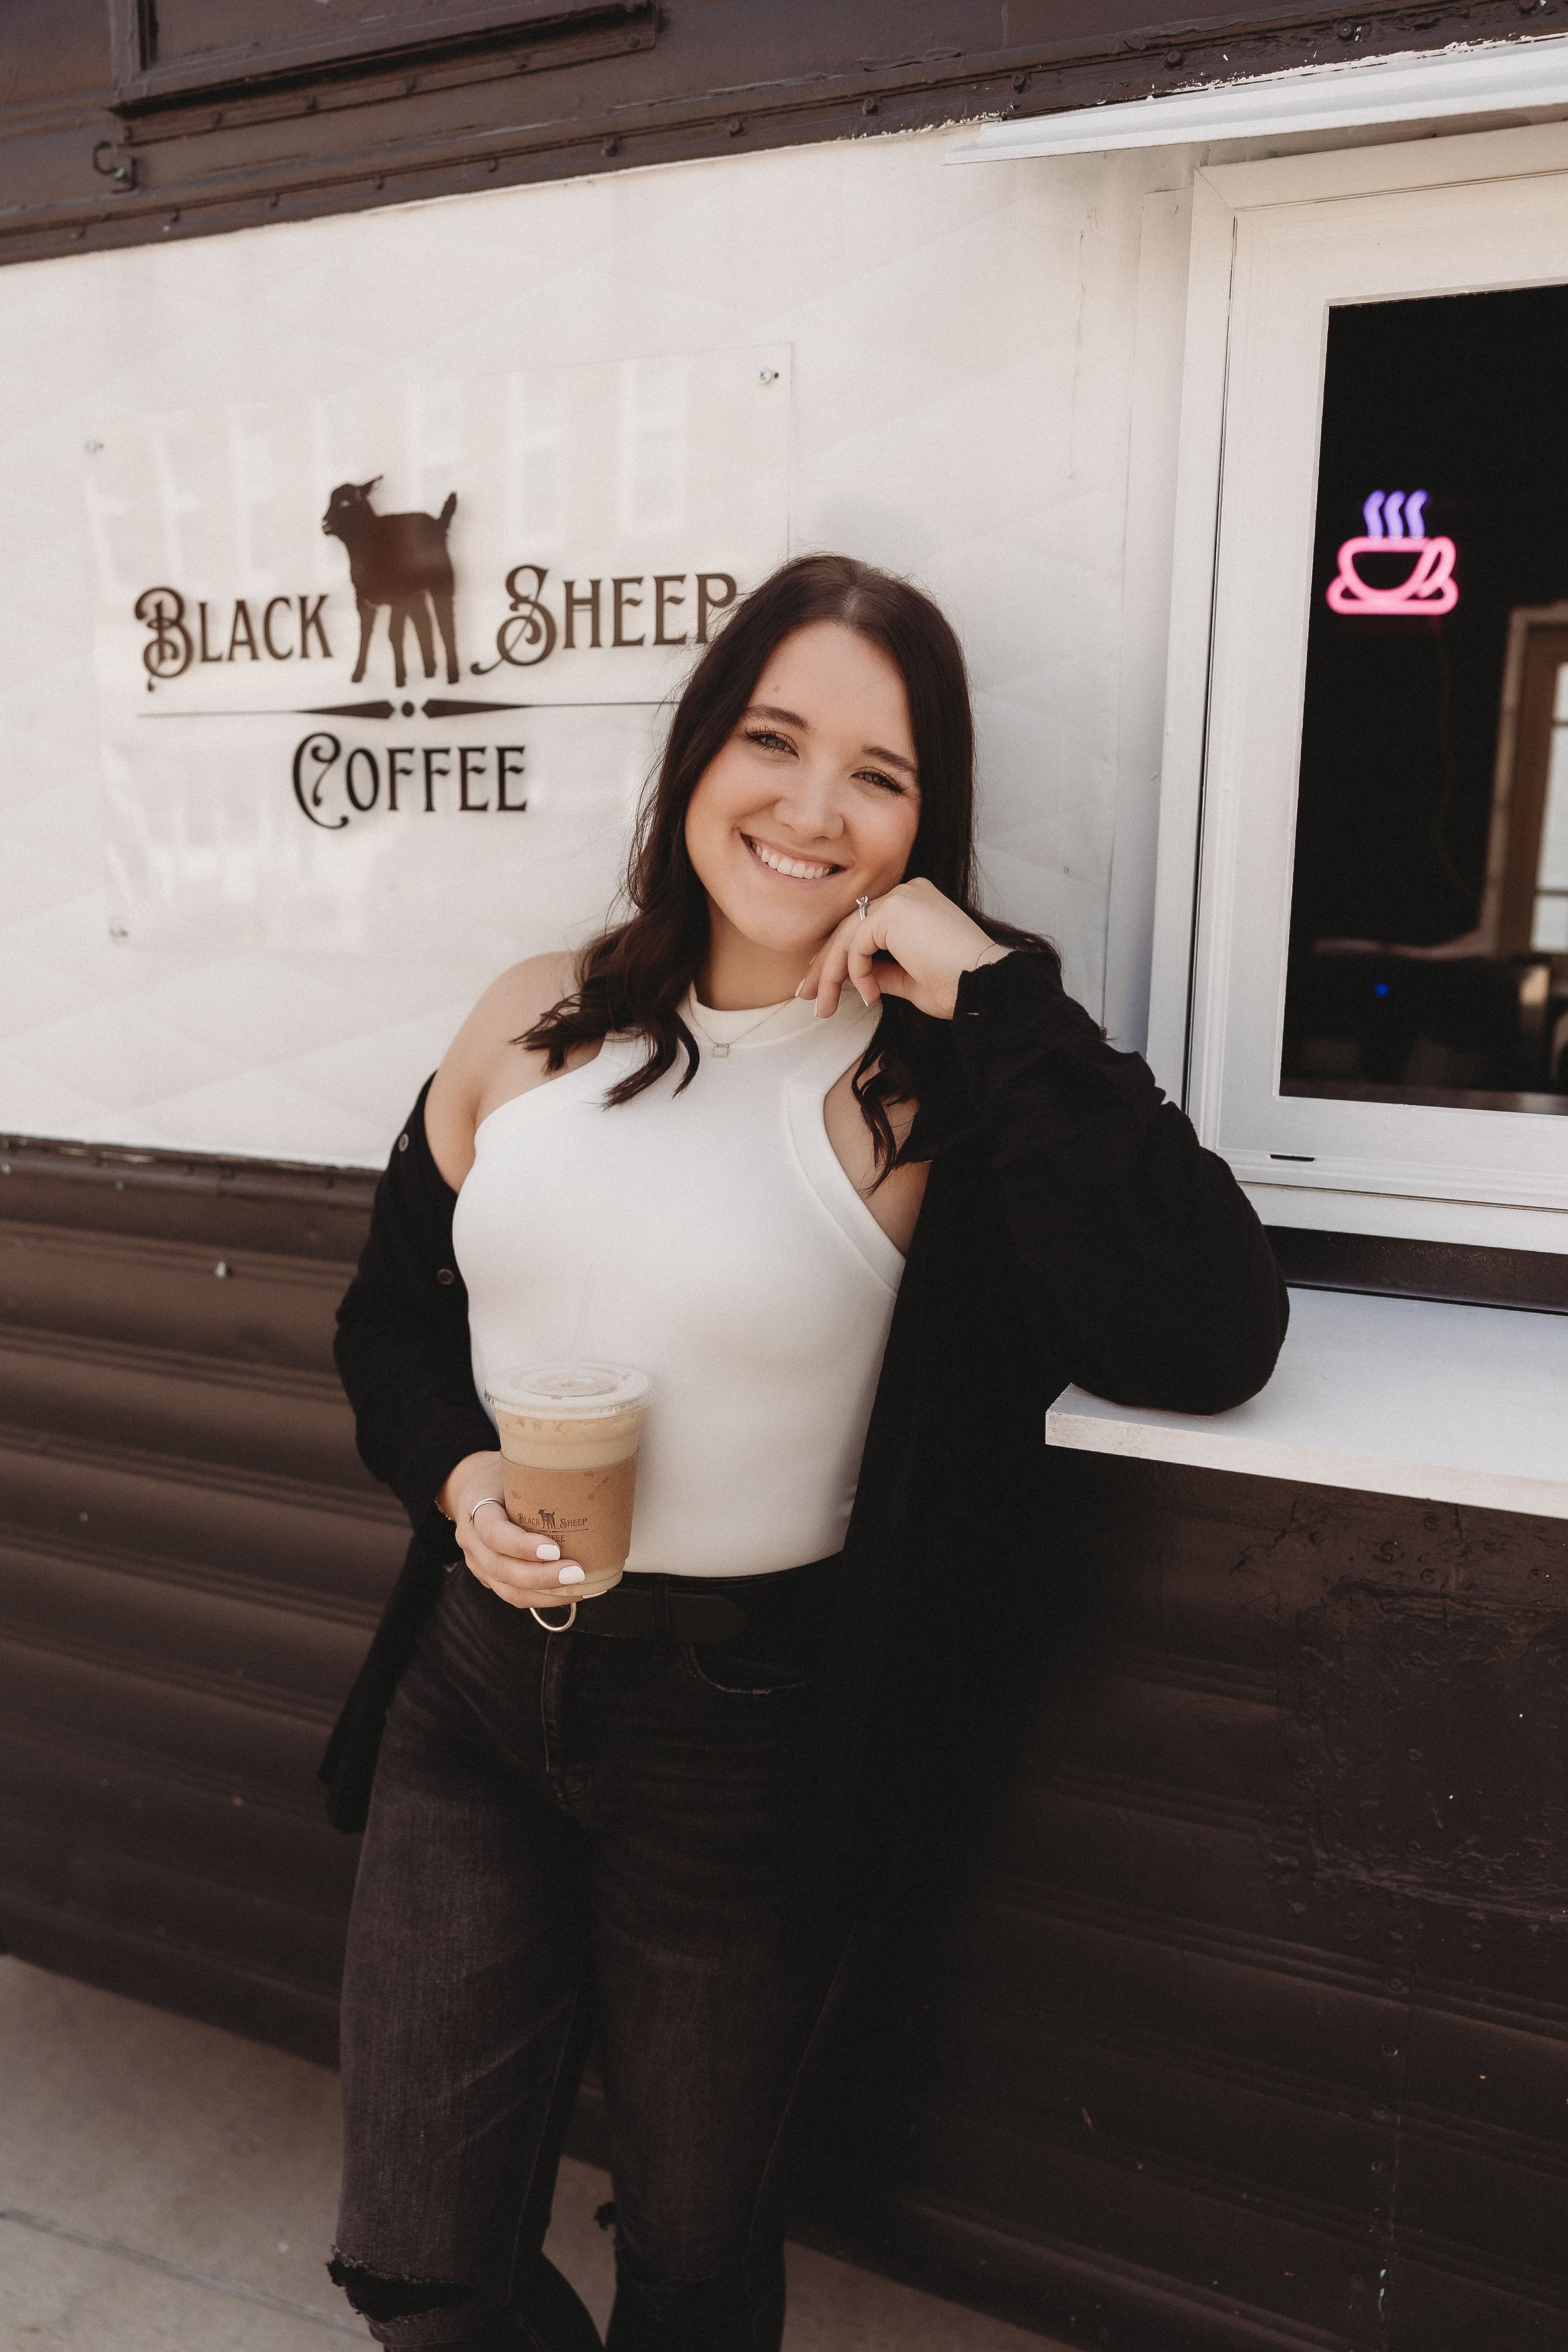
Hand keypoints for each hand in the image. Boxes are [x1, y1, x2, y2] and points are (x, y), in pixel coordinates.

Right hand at [438, 1450, 587, 1610]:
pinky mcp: (490, 1578)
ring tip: (581, 1587)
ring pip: (508, 1591)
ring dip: (547, 1594)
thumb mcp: (511, 1467)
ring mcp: (478, 1564)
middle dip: (542, 1577)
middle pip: (501, 1569)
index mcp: (475, 1509)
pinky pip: (515, 1595)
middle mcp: (471, 1542)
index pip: (492, 1533)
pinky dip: (545, 1597)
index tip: (554, 1549)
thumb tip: (589, 1472)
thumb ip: (537, 1475)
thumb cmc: (498, 1475)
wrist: (470, 1487)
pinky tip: (572, 1592)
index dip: (521, 1546)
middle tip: (577, 1573)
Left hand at [798, 877, 1010, 1021]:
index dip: (840, 956)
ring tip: (825, 1007)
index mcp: (915, 902)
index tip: (823, 985)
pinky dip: (856, 973)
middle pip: (850, 927)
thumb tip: (854, 978)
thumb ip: (881, 971)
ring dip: (831, 975)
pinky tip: (870, 996)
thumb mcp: (910, 979)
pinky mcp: (894, 910)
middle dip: (825, 965)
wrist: (982, 987)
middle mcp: (907, 892)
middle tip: (808, 996)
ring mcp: (900, 897)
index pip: (865, 926)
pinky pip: (857, 944)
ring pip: (847, 936)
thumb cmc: (958, 986)